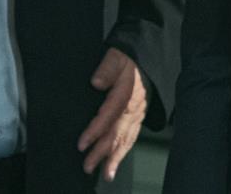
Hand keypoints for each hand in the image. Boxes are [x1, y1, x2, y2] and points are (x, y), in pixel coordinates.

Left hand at [78, 48, 150, 182]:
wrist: (148, 56)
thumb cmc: (129, 57)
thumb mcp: (117, 56)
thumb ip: (107, 68)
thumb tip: (96, 82)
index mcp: (127, 93)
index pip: (109, 115)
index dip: (95, 131)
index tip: (82, 144)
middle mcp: (134, 107)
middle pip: (118, 133)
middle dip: (103, 152)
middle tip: (88, 167)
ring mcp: (138, 113)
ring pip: (127, 138)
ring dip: (115, 157)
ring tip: (107, 174)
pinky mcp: (139, 116)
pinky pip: (133, 136)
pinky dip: (125, 150)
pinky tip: (117, 160)